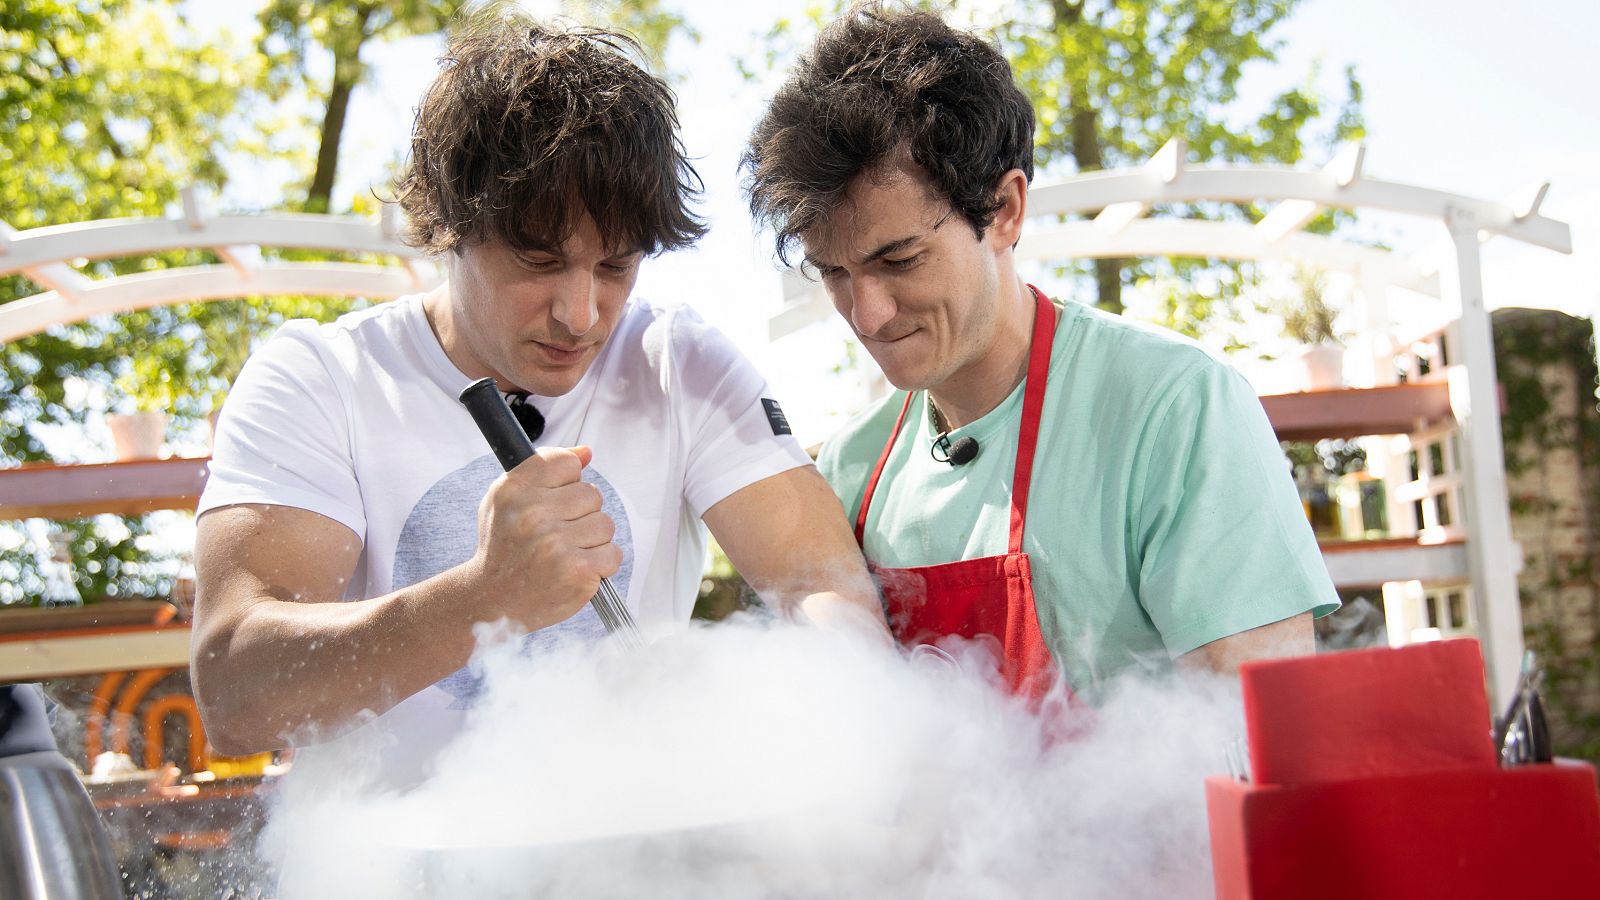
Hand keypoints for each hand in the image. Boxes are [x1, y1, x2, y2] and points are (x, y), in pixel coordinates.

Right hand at [465, 445, 619, 628]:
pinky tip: (577, 569)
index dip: (567, 483)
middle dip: (581, 515)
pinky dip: (601, 564)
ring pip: (605, 524)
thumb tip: (585, 452)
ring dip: (592, 540)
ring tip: (566, 553)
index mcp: (515, 489)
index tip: (554, 500)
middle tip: (557, 535)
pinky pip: (612, 554)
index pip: (567, 464)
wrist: (492, 601)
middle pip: (592, 494)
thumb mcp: (507, 500)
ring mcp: (556, 544)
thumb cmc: (504, 547)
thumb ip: (544, 469)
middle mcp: (534, 514)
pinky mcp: (577, 571)